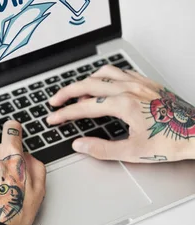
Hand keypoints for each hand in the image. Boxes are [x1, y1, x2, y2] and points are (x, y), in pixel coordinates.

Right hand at [47, 65, 194, 162]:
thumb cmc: (170, 142)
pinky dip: (105, 75)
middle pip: (88, 84)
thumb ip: (102, 149)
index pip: (84, 107)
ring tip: (76, 91)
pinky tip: (104, 83)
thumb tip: (80, 145)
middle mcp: (129, 89)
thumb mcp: (133, 152)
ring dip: (86, 80)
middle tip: (55, 101)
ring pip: (104, 73)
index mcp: (123, 105)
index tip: (53, 118)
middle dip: (67, 92)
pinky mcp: (147, 82)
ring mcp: (139, 83)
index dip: (64, 114)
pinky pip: (120, 72)